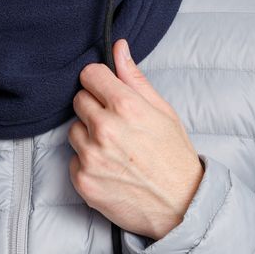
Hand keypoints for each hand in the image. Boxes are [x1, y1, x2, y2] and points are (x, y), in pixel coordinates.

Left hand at [68, 38, 203, 240]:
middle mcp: (104, 129)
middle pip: (79, 100)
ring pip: (74, 130)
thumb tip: (118, 47)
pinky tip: (110, 169)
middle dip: (95, 108)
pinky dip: (87, 163)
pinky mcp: (83, 180)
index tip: (107, 91)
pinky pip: (73, 160)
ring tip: (115, 149)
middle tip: (117, 125)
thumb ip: (135, 78)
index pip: (89, 75)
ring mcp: (91, 156)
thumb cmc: (174, 156)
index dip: (99, 82)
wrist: (181, 206)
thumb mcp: (162, 111)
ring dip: (88, 136)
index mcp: (126, 107)